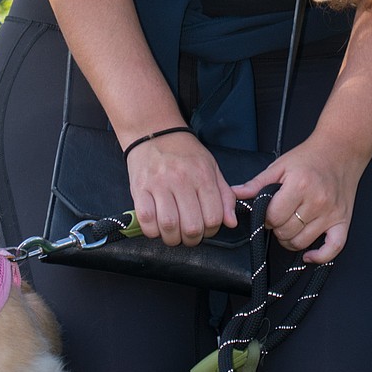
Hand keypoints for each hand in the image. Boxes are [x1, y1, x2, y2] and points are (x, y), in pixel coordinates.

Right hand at [126, 130, 238, 246]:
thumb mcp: (212, 167)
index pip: (214, 217)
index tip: (205, 229)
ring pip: (168, 226)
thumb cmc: (185, 152)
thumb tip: (232, 222)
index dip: (211, 231)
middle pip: (191, 226)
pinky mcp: (139, 188)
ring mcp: (159, 184)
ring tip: (173, 233)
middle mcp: (181, 179)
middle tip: (188, 235)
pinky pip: (146, 219)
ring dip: (172, 238)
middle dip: (192, 239)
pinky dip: (152, 230)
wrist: (154, 131)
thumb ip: (224, 196)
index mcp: (202, 175)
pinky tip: (156, 226)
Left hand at [232, 135, 364, 263]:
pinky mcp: (343, 221)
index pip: (273, 216)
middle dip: (276, 227)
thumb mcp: (280, 166)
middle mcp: (317, 201)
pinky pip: (334, 248)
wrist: (340, 151)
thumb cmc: (309, 157)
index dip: (265, 217)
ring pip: (302, 242)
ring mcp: (331, 213)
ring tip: (289, 227)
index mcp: (299, 185)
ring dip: (290, 240)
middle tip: (278, 217)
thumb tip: (234, 194)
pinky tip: (308, 255)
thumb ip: (256, 183)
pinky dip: (320, 256)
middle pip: (286, 231)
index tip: (267, 211)